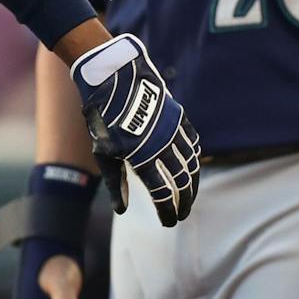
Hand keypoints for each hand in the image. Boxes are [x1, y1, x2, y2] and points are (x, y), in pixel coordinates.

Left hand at [71, 32, 200, 226]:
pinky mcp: (178, 118)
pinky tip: (193, 165)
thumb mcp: (103, 151)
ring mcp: (173, 132)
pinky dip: (195, 157)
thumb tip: (122, 209)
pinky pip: (193, 143)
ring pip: (192, 164)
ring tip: (189, 195)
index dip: (167, 211)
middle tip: (181, 214)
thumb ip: (116, 181)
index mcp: (142, 158)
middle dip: (183, 201)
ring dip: (192, 183)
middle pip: (182, 182)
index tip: (169, 222)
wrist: (114, 76)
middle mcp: (163, 147)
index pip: (162, 194)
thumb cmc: (103, 116)